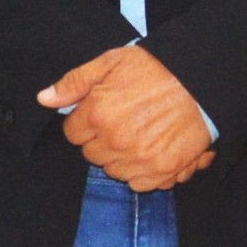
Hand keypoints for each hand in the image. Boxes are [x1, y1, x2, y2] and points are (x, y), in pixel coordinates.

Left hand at [39, 44, 214, 189]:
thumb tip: (44, 99)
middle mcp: (115, 140)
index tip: (102, 112)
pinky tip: (152, 150)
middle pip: (92, 154)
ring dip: (121, 157)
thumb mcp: (111, 62)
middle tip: (125, 121)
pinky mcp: (161, 171)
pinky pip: (138, 184)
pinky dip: (142, 171)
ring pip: (114, 170)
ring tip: (141, 134)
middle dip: (103, 139)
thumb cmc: (158, 68)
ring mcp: (138, 159)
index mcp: (97, 113)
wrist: (202, 81)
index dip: (86, 121)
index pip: (73, 134)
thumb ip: (75, 82)